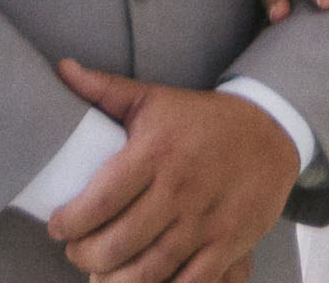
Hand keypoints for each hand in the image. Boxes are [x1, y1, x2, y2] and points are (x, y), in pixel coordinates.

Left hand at [49, 60, 297, 282]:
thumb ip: (105, 89)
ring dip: (116, 281)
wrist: (271, 129)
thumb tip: (62, 68)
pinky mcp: (230, 243)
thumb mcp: (154, 98)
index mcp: (156, 152)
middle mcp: (180, 189)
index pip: (102, 199)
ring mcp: (206, 221)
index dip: (71, 223)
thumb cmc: (202, 118)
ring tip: (101, 273)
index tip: (57, 227)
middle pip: (119, 243)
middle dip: (85, 256)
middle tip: (77, 252)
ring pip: (150, 270)